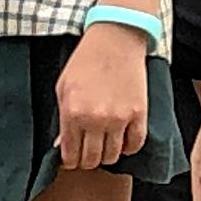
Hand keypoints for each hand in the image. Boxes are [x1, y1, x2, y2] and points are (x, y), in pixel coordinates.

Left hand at [55, 23, 149, 173]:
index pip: (70, 155)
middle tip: (86, 154)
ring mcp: (119, 118)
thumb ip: (61, 119)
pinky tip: (121, 140)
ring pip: (113, 156)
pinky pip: (134, 145)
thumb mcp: (63, 87)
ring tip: (103, 146)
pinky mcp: (139, 114)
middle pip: (92, 160)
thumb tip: (61, 146)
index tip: (72, 159)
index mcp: (73, 112)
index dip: (70, 161)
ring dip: (106, 155)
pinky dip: (127, 147)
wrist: (116, 39)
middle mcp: (95, 119)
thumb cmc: (86, 61)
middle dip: (87, 161)